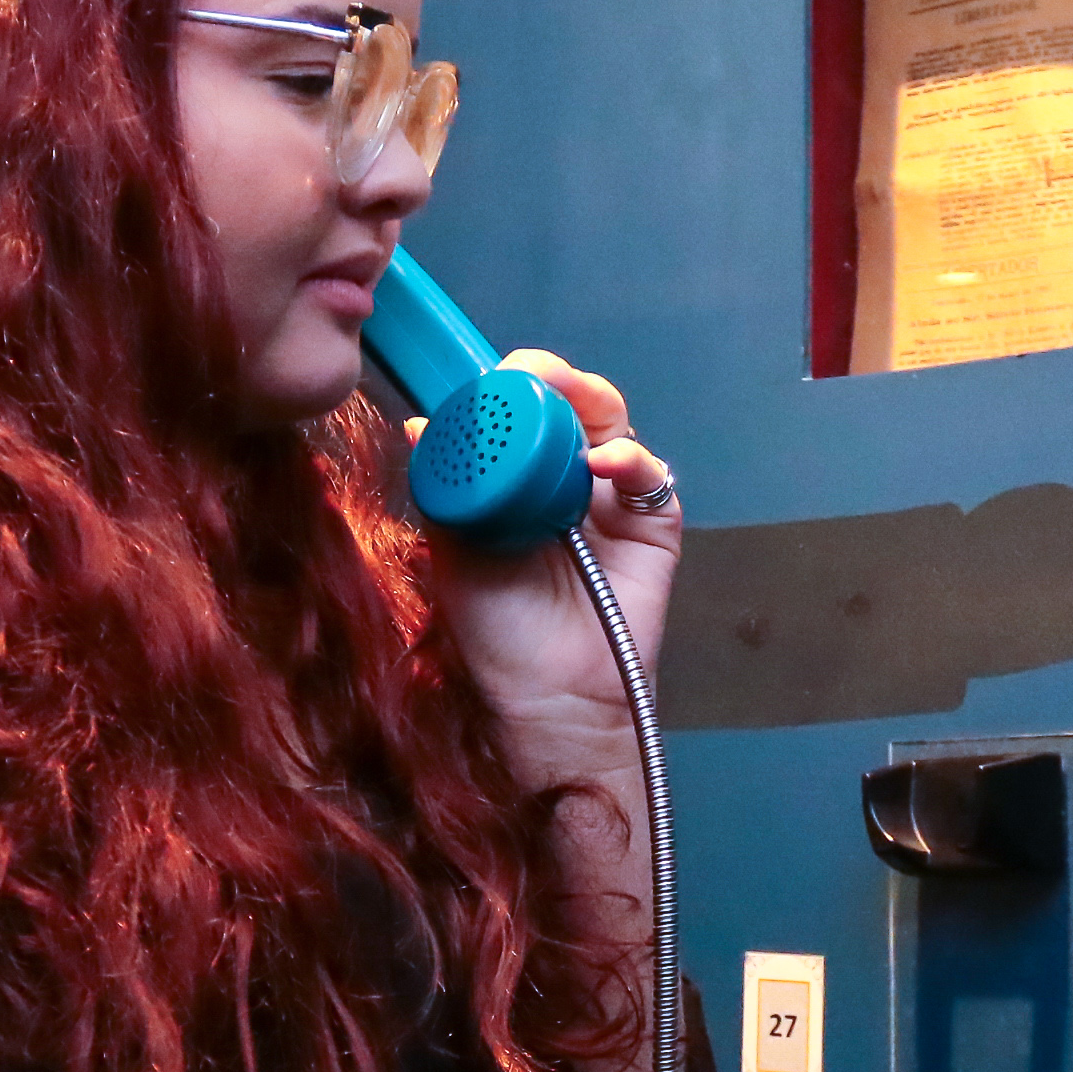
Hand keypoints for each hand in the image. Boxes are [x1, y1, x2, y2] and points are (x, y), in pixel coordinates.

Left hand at [411, 351, 683, 775]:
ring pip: (610, 424)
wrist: (548, 695)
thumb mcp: (454, 553)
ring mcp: (612, 498)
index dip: (506, 389)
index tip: (488, 379)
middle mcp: (564, 480)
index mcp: (515, 483)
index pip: (516, 415)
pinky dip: (628, 458)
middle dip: (549, 379)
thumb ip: (445, 489)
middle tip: (530, 376)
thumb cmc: (497, 630)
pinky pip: (648, 475)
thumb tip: (419, 426)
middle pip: (566, 405)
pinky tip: (600, 463)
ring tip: (565, 400)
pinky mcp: (653, 522)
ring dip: (588, 401)